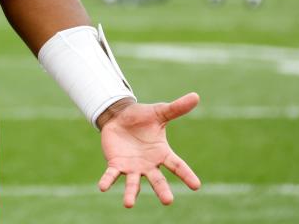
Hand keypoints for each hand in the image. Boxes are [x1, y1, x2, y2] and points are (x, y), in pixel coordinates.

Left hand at [97, 92, 201, 207]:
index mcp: (162, 153)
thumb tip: (196, 96)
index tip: (196, 186)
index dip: (186, 175)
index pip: (177, 165)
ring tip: (128, 204)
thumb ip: (176, 108)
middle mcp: (149, 164)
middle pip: (157, 180)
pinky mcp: (116, 164)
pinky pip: (111, 175)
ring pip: (133, 183)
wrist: (119, 116)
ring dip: (131, 193)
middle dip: (162, 190)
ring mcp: (132, 166)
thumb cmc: (142, 117)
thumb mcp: (159, 112)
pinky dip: (107, 181)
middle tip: (168, 201)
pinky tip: (102, 187)